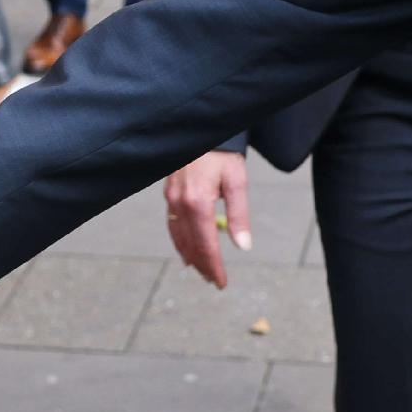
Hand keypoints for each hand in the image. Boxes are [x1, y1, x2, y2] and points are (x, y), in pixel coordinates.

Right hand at [161, 148, 251, 287]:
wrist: (201, 130)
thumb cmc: (223, 155)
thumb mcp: (237, 182)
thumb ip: (239, 216)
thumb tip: (243, 246)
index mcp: (198, 202)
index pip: (206, 245)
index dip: (214, 266)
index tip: (221, 282)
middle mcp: (180, 203)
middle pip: (190, 245)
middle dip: (203, 265)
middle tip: (214, 281)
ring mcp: (171, 199)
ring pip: (178, 237)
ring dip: (190, 256)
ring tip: (201, 271)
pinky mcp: (168, 194)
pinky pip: (172, 225)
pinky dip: (179, 241)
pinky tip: (186, 250)